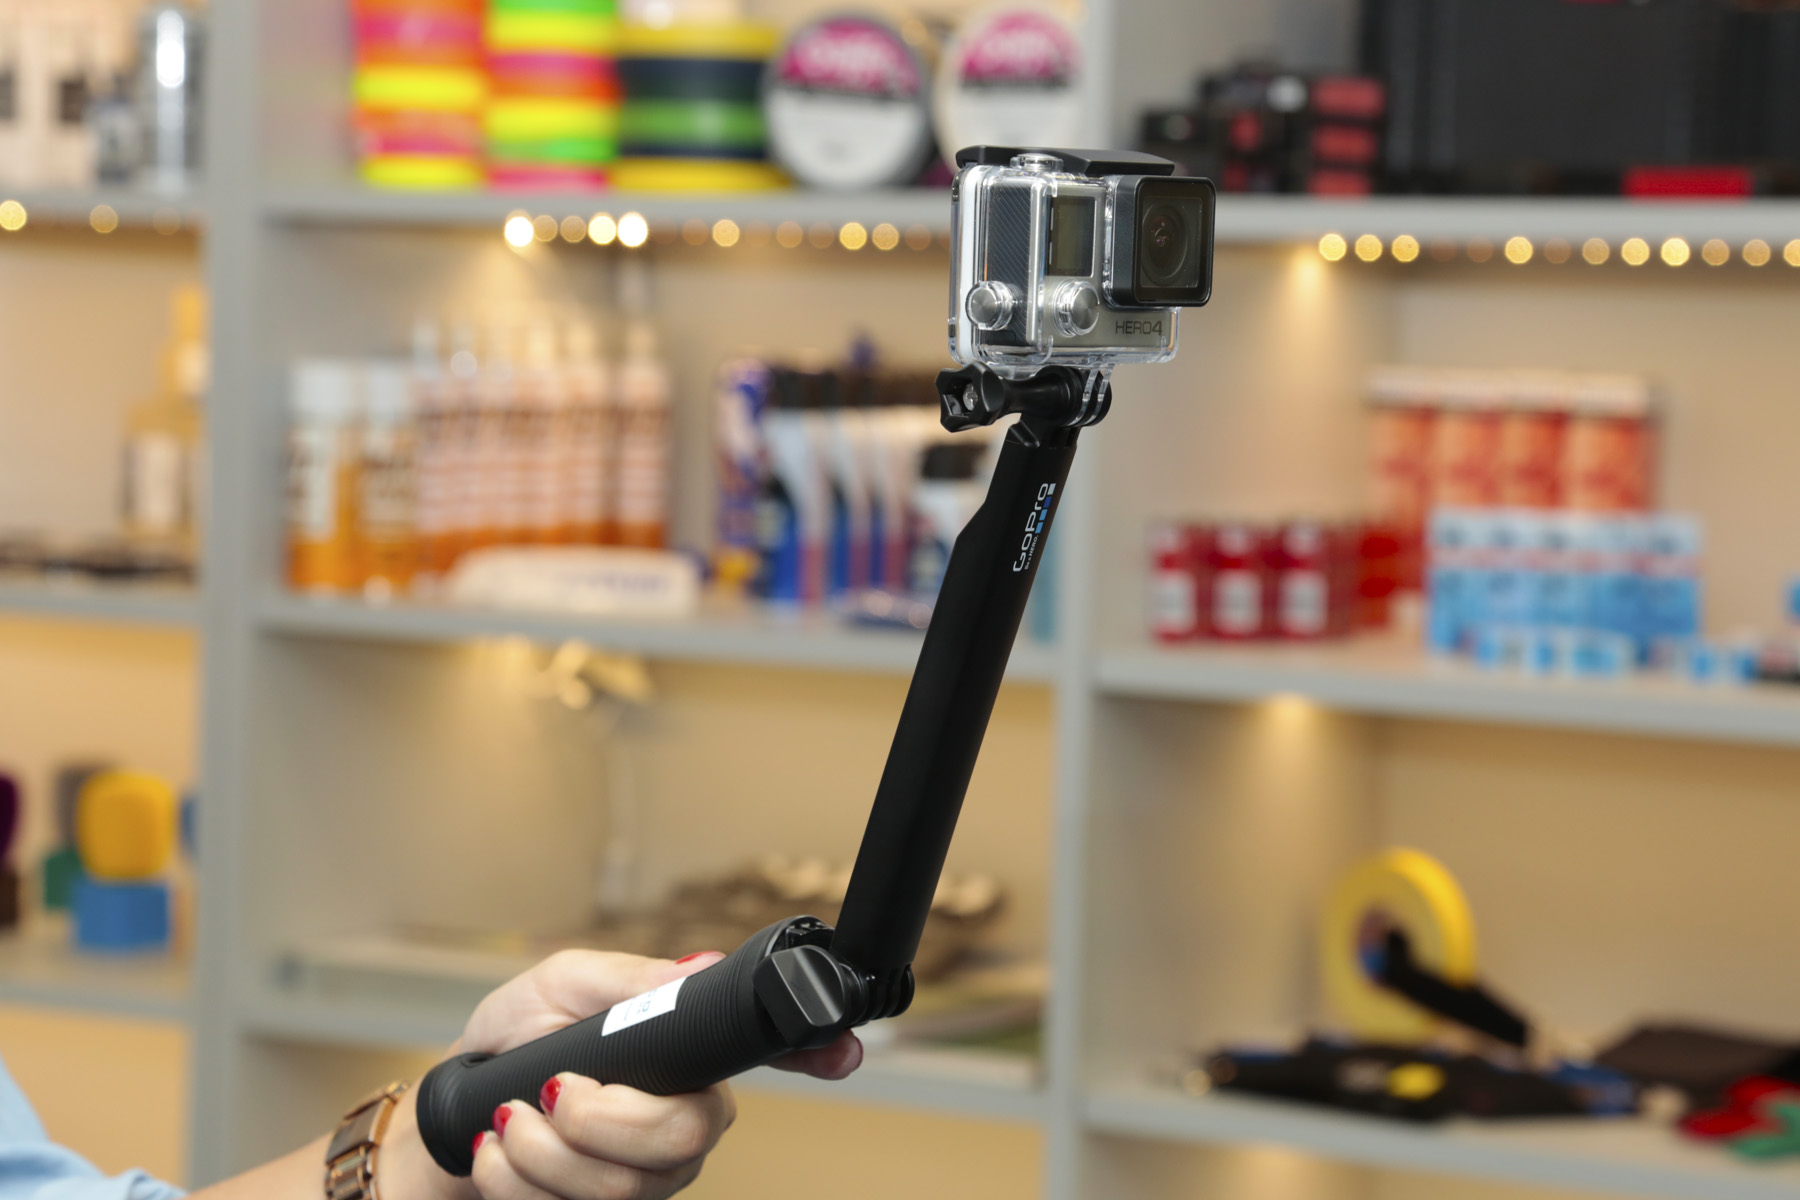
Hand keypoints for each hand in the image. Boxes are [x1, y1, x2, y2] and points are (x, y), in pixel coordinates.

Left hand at [385, 949, 861, 1199]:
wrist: (446, 1121)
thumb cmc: (508, 1043)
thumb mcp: (558, 986)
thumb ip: (626, 980)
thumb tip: (697, 966)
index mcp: (682, 1062)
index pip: (765, 1057)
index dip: (813, 1054)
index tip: (842, 1052)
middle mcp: (679, 1125)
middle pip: (686, 1139)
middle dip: (604, 1117)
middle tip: (554, 1090)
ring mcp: (645, 1181)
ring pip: (625, 1186)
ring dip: (543, 1150)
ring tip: (509, 1117)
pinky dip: (517, 1179)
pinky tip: (497, 1152)